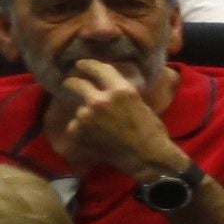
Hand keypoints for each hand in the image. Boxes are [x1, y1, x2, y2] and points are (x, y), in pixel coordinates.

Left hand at [49, 63, 182, 180]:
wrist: (147, 158)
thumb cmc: (151, 131)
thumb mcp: (139, 103)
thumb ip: (119, 93)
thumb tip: (103, 85)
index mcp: (120, 90)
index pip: (97, 68)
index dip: (87, 65)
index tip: (80, 65)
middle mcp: (100, 100)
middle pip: (75, 84)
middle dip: (72, 84)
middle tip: (72, 86)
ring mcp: (86, 117)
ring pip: (78, 110)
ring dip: (84, 116)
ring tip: (98, 128)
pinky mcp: (77, 133)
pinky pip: (75, 127)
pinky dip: (82, 132)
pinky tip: (94, 139)